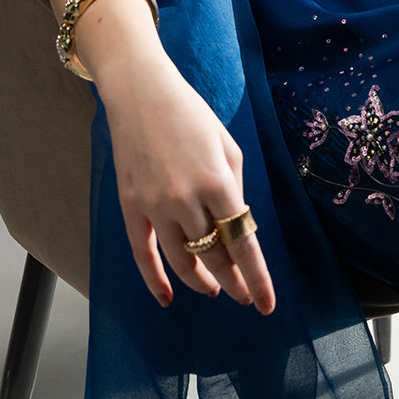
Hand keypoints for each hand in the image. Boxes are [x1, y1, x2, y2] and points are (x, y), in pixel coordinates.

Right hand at [100, 53, 275, 313]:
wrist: (141, 93)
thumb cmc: (192, 116)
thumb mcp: (228, 147)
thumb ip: (235, 190)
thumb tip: (237, 227)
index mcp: (218, 182)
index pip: (242, 243)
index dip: (257, 278)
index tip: (267, 304)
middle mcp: (186, 199)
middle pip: (214, 255)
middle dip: (233, 283)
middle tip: (244, 297)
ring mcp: (155, 204)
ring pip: (182, 260)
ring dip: (201, 281)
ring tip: (214, 290)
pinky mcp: (131, 205)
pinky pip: (143, 253)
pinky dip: (154, 279)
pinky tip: (167, 298)